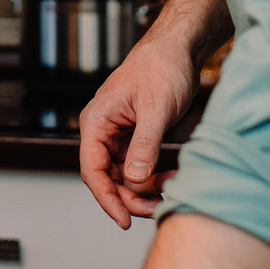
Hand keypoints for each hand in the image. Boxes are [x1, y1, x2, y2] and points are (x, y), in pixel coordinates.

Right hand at [78, 32, 197, 228]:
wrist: (177, 48)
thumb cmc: (162, 68)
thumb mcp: (156, 109)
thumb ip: (144, 146)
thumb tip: (136, 181)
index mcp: (97, 122)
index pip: (92, 170)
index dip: (106, 198)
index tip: (124, 220)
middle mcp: (102, 131)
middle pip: (106, 178)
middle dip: (129, 198)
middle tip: (156, 209)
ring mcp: (117, 134)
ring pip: (122, 175)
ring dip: (143, 190)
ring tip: (169, 193)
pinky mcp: (133, 136)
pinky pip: (136, 166)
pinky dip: (152, 177)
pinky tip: (170, 178)